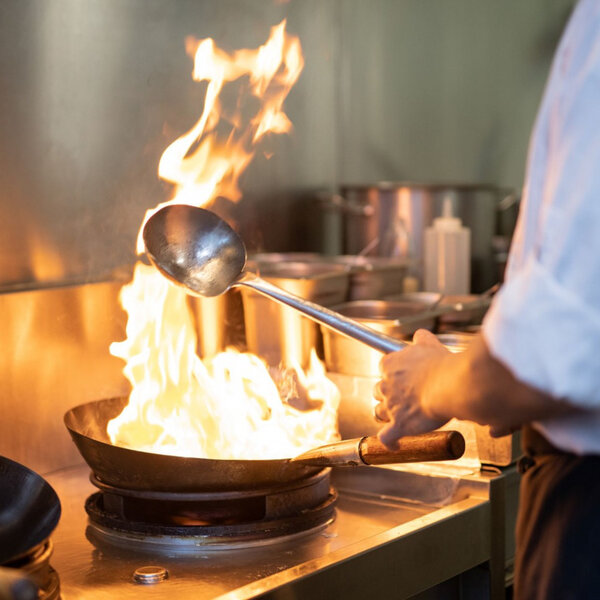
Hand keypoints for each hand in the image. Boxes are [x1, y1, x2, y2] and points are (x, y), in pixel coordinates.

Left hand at [374, 329, 449, 448]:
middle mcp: (386, 385)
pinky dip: (389, 441)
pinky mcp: (399, 425)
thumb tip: (420, 335)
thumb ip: (421, 339)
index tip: (402, 377)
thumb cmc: (442, 365)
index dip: (393, 374)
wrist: (451, 385)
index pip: (384, 368)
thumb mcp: (430, 344)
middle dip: (388, 394)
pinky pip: (386, 437)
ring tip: (397, 416)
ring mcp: (391, 406)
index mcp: (390, 365)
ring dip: (386, 414)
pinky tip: (395, 443)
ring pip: (379, 412)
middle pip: (379, 390)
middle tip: (402, 397)